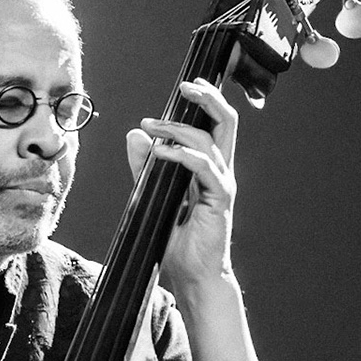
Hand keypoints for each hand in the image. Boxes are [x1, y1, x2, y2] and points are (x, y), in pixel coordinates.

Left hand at [125, 78, 239, 292]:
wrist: (192, 275)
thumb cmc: (176, 240)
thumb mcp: (152, 194)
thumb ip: (145, 166)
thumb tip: (135, 134)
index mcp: (209, 167)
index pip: (215, 125)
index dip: (207, 100)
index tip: (186, 86)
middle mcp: (220, 171)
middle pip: (226, 122)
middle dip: (208, 98)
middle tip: (185, 86)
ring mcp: (222, 184)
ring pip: (210, 140)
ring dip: (178, 128)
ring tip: (151, 126)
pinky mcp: (219, 200)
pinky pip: (204, 168)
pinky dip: (181, 155)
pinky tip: (159, 151)